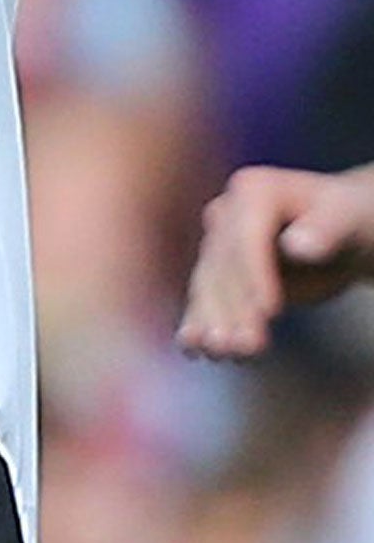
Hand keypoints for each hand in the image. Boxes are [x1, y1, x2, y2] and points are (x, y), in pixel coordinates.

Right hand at [177, 163, 373, 359]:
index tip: (271, 312)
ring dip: (213, 321)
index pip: (247, 237)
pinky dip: (198, 322)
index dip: (256, 274)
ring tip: (223, 353)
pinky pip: (204, 298)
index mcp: (253, 189)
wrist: (342, 232)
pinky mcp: (218, 273)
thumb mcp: (348, 220)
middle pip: (224, 266)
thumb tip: (298, 245)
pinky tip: (192, 347)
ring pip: (209, 286)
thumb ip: (325, 229)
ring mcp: (217, 243)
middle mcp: (226, 213)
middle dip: (235, 308)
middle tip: (248, 346)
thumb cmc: (351, 219)